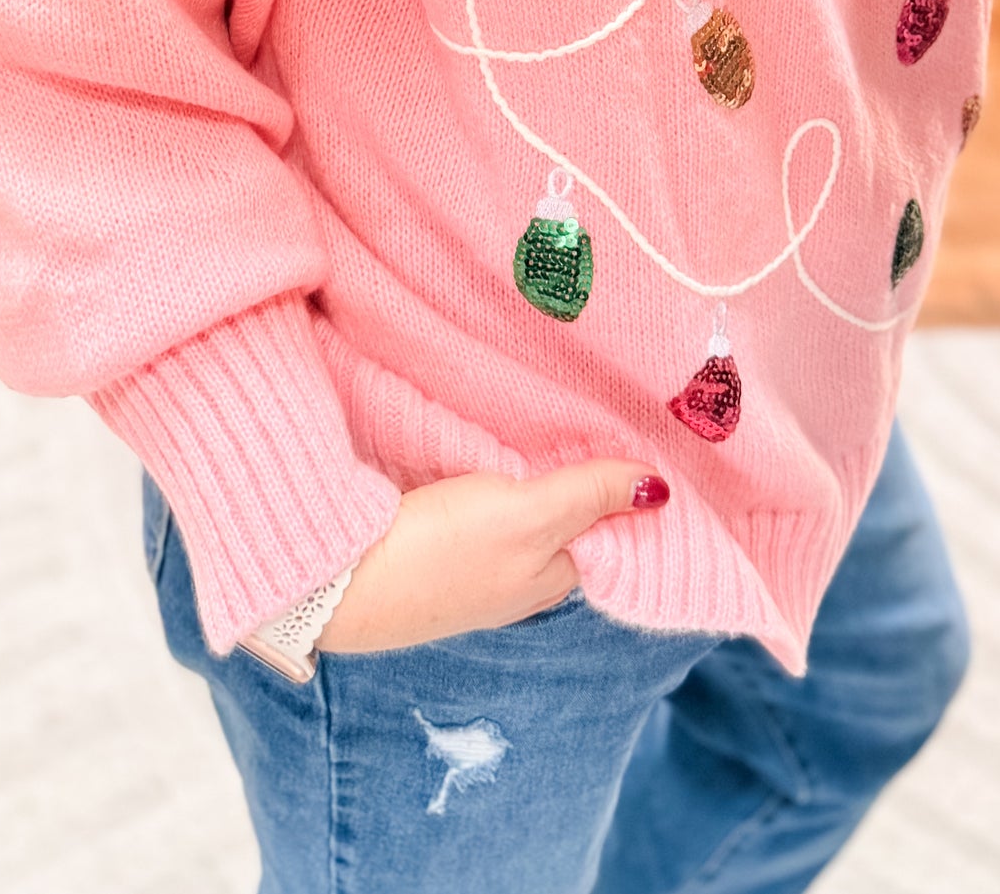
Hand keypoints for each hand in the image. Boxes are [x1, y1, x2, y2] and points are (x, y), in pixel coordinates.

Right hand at [315, 461, 669, 653]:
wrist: (338, 583)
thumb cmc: (440, 551)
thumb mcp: (527, 516)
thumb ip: (588, 497)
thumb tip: (661, 489)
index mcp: (550, 579)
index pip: (604, 530)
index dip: (618, 486)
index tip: (631, 434)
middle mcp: (517, 583)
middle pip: (562, 524)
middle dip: (576, 480)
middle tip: (587, 416)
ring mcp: (471, 573)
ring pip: (518, 520)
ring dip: (529, 481)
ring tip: (539, 427)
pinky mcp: (429, 555)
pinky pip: (477, 517)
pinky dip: (488, 486)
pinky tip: (480, 460)